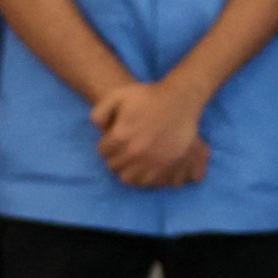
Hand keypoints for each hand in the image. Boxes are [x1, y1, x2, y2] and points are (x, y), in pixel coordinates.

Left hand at [90, 81, 208, 187]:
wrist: (179, 101)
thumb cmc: (148, 96)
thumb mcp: (118, 95)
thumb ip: (99, 112)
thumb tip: (98, 129)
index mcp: (120, 136)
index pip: (103, 152)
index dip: (106, 146)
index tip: (114, 141)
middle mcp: (134, 152)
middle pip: (114, 166)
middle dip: (115, 158)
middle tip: (123, 150)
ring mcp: (150, 161)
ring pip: (128, 178)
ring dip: (128, 170)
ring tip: (132, 160)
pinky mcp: (165, 167)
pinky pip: (147, 182)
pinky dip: (143, 176)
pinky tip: (145, 165)